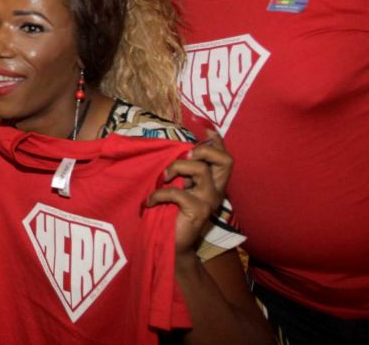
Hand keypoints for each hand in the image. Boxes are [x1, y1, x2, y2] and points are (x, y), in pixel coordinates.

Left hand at [147, 137, 232, 255]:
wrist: (171, 245)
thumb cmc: (171, 214)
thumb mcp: (177, 187)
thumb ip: (181, 172)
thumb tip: (178, 150)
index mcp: (212, 183)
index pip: (224, 158)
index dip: (218, 142)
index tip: (207, 129)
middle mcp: (215, 191)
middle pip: (225, 161)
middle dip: (204, 151)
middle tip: (185, 157)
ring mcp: (209, 201)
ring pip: (200, 170)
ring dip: (175, 168)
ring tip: (162, 179)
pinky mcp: (198, 211)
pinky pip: (178, 192)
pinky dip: (159, 194)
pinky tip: (150, 202)